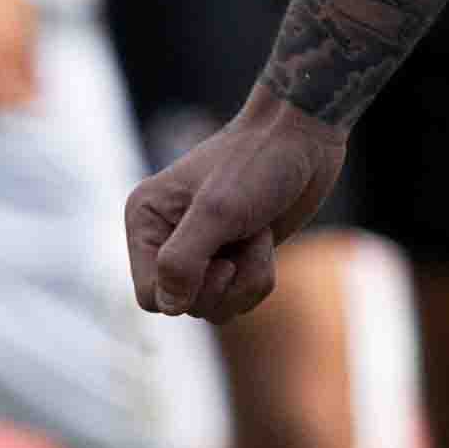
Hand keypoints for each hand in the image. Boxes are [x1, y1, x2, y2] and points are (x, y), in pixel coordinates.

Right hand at [125, 103, 342, 323]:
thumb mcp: (217, 211)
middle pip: (184, 305)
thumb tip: (169, 306)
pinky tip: (265, 240)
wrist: (303, 140)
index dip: (185, 292)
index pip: (150, 295)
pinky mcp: (230, 257)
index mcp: (146, 220)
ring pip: (214, 307)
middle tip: (244, 241)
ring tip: (258, 236)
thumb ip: (183, 261)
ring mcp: (200, 250)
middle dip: (224, 284)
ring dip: (246, 279)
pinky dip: (259, 276)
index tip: (220, 262)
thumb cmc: (257, 164)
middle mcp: (165, 238)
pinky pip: (238, 298)